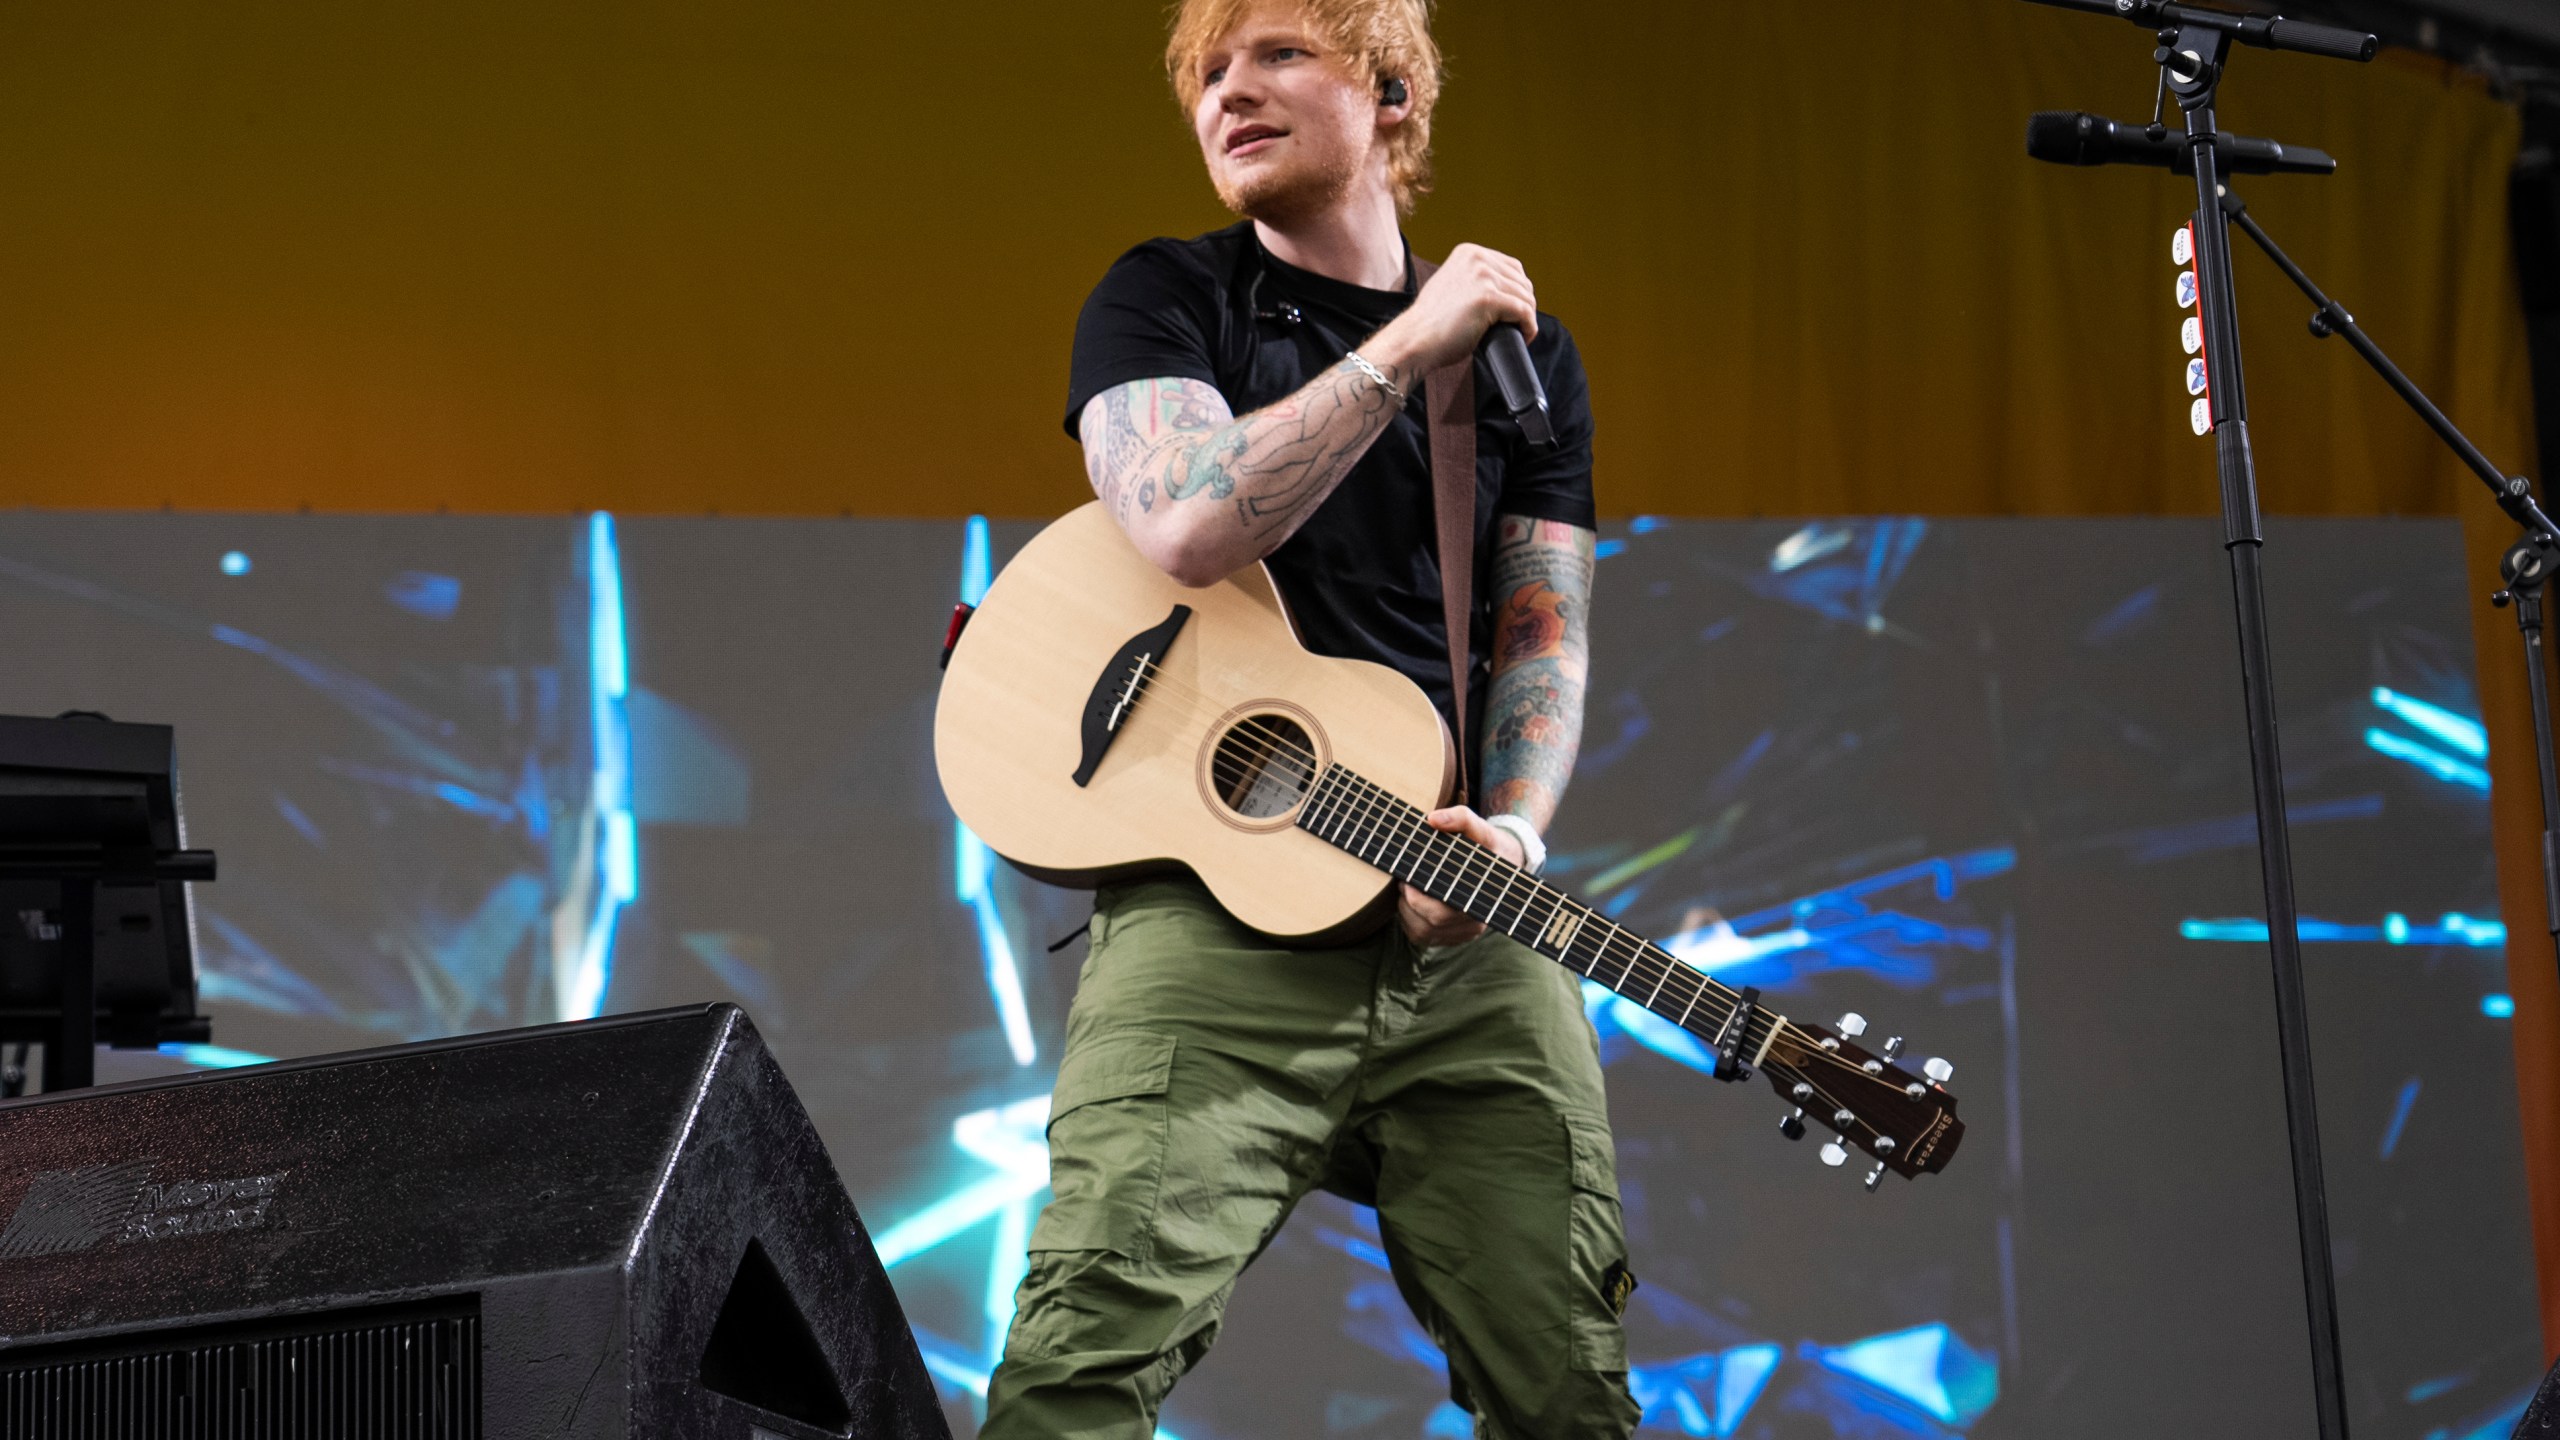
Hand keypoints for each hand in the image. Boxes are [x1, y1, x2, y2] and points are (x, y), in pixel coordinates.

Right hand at [1363, 243, 1537, 378]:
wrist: (1415, 340)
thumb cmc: (1431, 324)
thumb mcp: (1453, 286)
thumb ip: (1474, 281)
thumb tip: (1503, 291)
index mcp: (1468, 252)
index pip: (1512, 267)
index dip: (1518, 291)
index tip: (1515, 310)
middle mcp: (1477, 258)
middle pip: (1522, 281)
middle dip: (1524, 305)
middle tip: (1517, 325)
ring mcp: (1483, 277)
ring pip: (1525, 297)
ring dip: (1527, 318)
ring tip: (1519, 333)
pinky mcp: (1489, 298)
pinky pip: (1524, 312)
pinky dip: (1529, 327)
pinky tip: (1524, 336)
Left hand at [1396, 805, 1528, 947]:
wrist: (1508, 864)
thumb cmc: (1491, 846)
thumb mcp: (1482, 829)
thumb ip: (1461, 819)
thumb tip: (1433, 819)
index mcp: (1482, 899)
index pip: (1442, 912)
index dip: (1418, 900)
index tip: (1406, 880)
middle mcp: (1476, 922)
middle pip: (1430, 923)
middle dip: (1410, 901)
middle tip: (1403, 881)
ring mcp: (1466, 933)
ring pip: (1424, 933)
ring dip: (1407, 912)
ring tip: (1408, 889)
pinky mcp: (1455, 938)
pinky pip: (1424, 937)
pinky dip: (1411, 921)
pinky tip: (1413, 903)